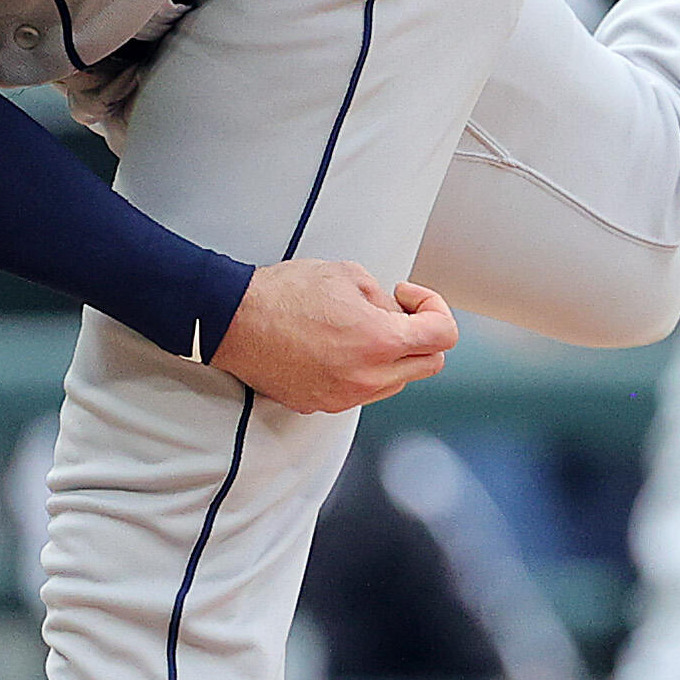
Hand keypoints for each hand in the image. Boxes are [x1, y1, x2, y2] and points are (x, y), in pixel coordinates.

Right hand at [215, 257, 458, 411]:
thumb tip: (397, 315)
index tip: (409, 299)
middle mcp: (367, 377)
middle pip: (428, 365)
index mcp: (379, 341)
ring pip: (396, 382)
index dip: (434, 309)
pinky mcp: (323, 404)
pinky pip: (362, 391)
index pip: (444, 336)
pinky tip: (338, 347)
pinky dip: (363, 371)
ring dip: (393, 357)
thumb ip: (385, 299)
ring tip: (361, 330)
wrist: (235, 320)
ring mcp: (345, 397)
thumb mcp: (348, 275)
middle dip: (421, 336)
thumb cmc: (284, 294)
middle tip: (395, 313)